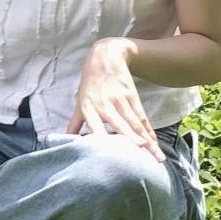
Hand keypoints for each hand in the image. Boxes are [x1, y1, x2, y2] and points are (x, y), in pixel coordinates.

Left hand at [65, 39, 163, 161]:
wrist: (105, 58)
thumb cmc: (90, 84)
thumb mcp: (79, 102)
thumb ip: (74, 124)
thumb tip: (65, 141)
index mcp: (89, 108)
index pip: (95, 127)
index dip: (102, 139)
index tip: (110, 157)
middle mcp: (105, 105)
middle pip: (121, 127)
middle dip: (133, 144)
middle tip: (143, 161)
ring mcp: (120, 100)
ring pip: (135, 124)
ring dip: (146, 142)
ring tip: (156, 157)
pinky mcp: (132, 96)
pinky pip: (141, 117)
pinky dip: (149, 131)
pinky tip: (155, 143)